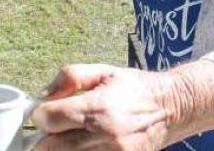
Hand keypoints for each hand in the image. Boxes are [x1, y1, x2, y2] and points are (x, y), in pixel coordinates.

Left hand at [32, 64, 172, 150]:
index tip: (47, 112)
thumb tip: (44, 96)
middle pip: (50, 146)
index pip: (49, 119)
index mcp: (99, 107)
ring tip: (75, 136)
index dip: (42, 114)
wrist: (172, 108)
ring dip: (64, 148)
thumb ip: (70, 77)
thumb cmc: (135, 89)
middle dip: (48, 136)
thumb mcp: (104, 71)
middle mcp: (105, 134)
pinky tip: (87, 144)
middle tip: (58, 127)